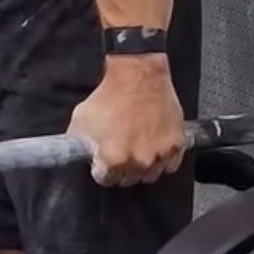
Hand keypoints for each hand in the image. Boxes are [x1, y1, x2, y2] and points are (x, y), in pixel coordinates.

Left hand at [69, 64, 187, 186]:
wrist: (138, 73)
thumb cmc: (112, 93)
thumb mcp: (81, 120)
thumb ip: (78, 145)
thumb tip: (77, 154)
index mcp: (113, 160)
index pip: (106, 180)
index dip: (102, 168)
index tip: (103, 161)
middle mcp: (137, 162)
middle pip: (128, 179)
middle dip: (122, 168)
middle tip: (120, 150)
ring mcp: (159, 155)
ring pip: (150, 175)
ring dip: (142, 166)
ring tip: (137, 147)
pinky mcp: (176, 145)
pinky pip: (170, 165)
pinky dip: (163, 159)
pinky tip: (154, 146)